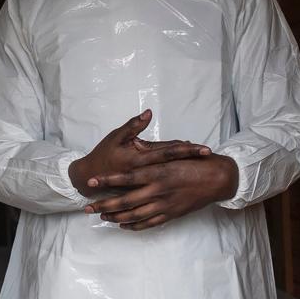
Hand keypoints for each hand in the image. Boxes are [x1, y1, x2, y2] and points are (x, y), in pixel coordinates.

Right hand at [68, 110, 210, 196]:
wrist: (91, 179)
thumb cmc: (104, 155)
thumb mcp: (116, 137)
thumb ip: (133, 125)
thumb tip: (148, 113)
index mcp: (141, 158)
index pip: (169, 152)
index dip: (186, 149)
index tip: (203, 147)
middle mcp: (147, 171)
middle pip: (175, 164)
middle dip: (192, 159)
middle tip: (209, 154)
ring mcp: (146, 180)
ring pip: (170, 173)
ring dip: (185, 167)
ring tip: (202, 164)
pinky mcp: (144, 185)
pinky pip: (162, 180)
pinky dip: (174, 175)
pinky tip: (183, 172)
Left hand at [84, 152, 238, 230]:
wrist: (217, 179)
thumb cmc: (196, 162)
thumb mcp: (174, 151)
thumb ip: (151, 149)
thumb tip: (134, 143)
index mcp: (157, 172)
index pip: (126, 178)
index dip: (107, 181)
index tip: (92, 182)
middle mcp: (158, 190)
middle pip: (125, 202)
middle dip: (104, 206)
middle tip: (88, 208)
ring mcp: (164, 205)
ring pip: (134, 215)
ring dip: (116, 217)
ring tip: (102, 216)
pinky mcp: (171, 214)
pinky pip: (148, 223)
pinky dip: (134, 225)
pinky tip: (123, 225)